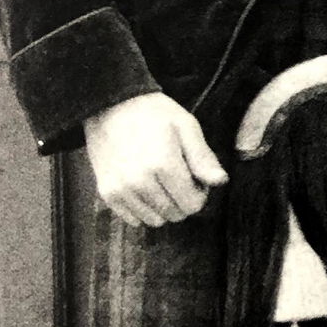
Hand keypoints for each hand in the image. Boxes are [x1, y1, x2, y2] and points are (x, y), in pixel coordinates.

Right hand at [84, 93, 228, 226]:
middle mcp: (140, 182)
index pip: (192, 204)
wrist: (109, 105)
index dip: (200, 193)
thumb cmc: (152, 113)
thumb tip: (220, 181)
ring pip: (154, 220)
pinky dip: (142, 209)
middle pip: (175, 214)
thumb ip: (203, 157)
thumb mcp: (185, 126)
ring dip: (163, 207)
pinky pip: (133, 220)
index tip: (195, 178)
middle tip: (178, 178)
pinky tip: (144, 189)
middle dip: (183, 201)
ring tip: (160, 182)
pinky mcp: (107, 194)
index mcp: (164, 164)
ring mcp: (121, 190)